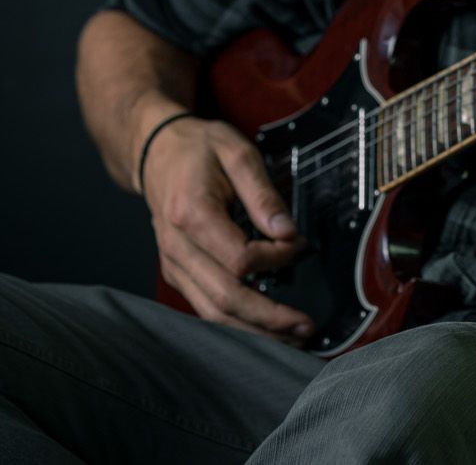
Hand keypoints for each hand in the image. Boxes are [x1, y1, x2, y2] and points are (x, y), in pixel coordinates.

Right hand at [140, 113, 312, 343]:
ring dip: (254, 330)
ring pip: (212, 313)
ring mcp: (172, 264)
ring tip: (291, 337)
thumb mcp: (238, 153)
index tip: (299, 244)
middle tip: (306, 326)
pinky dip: (235, 323)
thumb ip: (263, 194)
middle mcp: (176, 248)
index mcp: (191, 215)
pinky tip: (262, 326)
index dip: (275, 259)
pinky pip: (204, 307)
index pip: (239, 259)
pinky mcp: (177, 273)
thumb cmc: (199, 149)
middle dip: (269, 319)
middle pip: (224, 299)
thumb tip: (287, 232)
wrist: (158, 152)